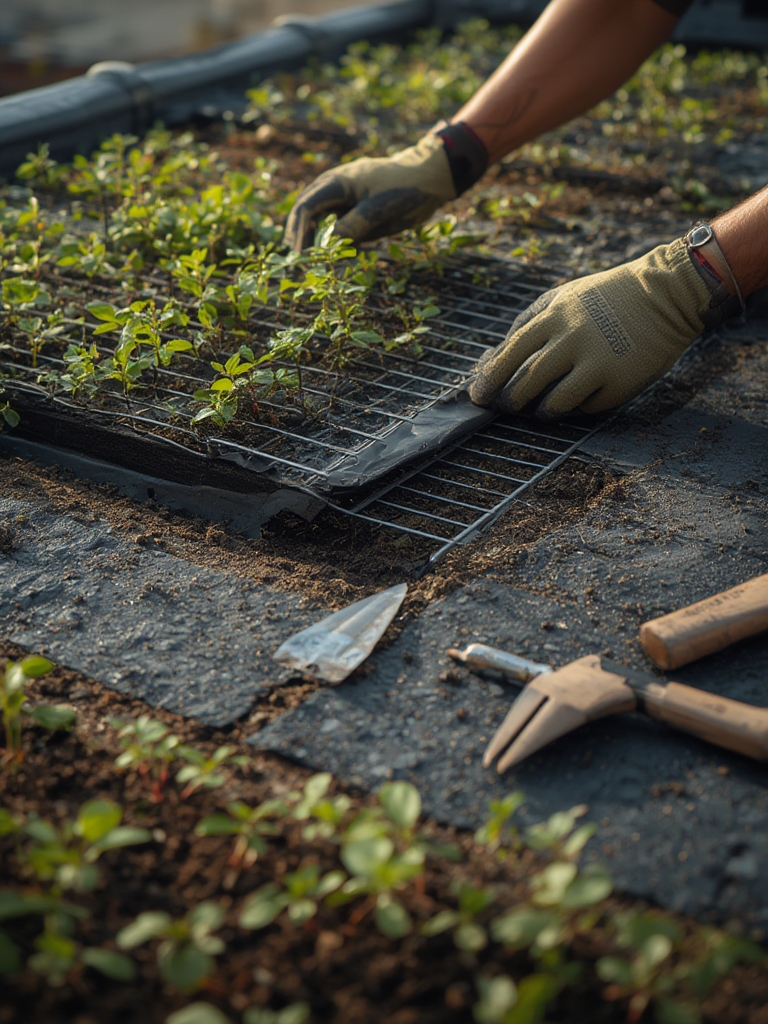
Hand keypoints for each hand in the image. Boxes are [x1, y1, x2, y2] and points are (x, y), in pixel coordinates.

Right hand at [284, 123, 486, 249]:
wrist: (428, 178)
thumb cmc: (406, 188)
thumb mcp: (380, 210)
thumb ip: (353, 226)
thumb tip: (327, 246)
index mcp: (336, 183)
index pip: (306, 208)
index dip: (299, 234)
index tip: (301, 259)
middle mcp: (333, 188)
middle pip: (304, 214)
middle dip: (300, 240)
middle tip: (300, 267)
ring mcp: (341, 198)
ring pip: (317, 222)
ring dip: (313, 243)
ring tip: (314, 267)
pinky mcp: (351, 209)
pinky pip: (334, 227)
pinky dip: (332, 243)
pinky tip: (336, 259)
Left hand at [468, 237, 737, 418]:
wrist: (664, 295)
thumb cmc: (605, 300)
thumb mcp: (563, 298)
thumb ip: (529, 324)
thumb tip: (493, 360)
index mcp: (556, 316)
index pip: (511, 353)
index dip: (490, 379)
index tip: (478, 395)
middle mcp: (574, 339)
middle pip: (527, 382)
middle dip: (510, 400)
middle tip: (506, 407)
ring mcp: (598, 362)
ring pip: (554, 402)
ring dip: (540, 411)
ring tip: (539, 410)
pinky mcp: (620, 383)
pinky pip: (586, 407)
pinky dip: (574, 409)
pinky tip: (575, 400)